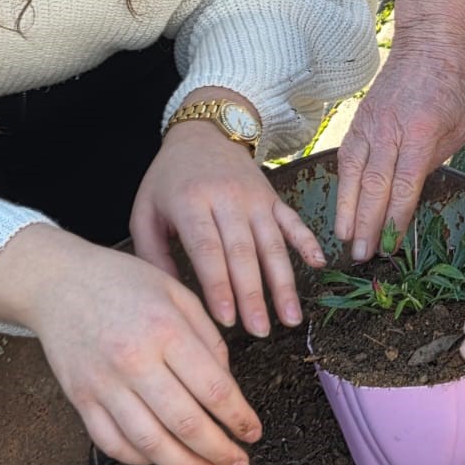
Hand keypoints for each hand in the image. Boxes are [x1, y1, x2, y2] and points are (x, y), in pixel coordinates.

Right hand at [0, 224, 260, 464]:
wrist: (58, 281)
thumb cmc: (124, 283)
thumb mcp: (176, 293)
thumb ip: (207, 338)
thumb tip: (227, 388)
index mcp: (165, 328)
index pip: (213, 388)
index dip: (239, 417)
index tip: (254, 432)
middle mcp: (134, 360)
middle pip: (185, 423)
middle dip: (220, 451)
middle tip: (241, 464)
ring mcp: (103, 383)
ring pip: (149, 443)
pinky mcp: (80, 398)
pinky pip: (112, 442)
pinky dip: (140, 458)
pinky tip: (163, 460)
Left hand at [131, 116, 323, 337]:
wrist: (203, 133)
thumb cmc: (168, 179)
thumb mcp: (145, 211)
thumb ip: (152, 255)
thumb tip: (172, 298)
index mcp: (190, 202)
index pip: (208, 249)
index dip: (219, 285)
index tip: (226, 319)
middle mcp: (226, 199)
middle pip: (243, 252)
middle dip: (253, 295)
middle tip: (259, 331)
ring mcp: (254, 198)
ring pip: (272, 244)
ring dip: (284, 283)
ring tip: (290, 318)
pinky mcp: (273, 197)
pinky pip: (292, 221)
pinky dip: (307, 242)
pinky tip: (319, 264)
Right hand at [336, 0, 464, 261]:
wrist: (429, 44)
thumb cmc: (454, 87)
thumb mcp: (460, 129)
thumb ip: (435, 162)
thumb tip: (412, 195)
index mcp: (423, 132)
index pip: (404, 185)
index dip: (395, 219)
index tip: (389, 246)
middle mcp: (391, 129)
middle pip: (374, 185)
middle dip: (366, 224)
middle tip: (361, 256)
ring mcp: (370, 124)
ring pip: (353, 174)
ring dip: (347, 210)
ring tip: (343, 240)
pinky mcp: (359, 121)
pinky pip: (346, 158)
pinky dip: (342, 185)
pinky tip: (341, 207)